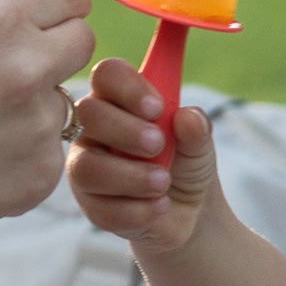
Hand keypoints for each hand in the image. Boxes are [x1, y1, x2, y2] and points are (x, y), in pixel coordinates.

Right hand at [66, 57, 219, 255]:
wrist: (189, 210)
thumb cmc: (185, 162)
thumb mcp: (199, 143)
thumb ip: (196, 129)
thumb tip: (188, 117)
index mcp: (118, 99)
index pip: (107, 74)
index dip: (127, 86)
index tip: (157, 107)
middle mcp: (94, 129)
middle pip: (89, 113)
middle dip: (125, 129)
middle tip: (158, 144)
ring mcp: (86, 166)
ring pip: (87, 167)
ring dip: (130, 175)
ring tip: (163, 182)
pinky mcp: (90, 205)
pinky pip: (100, 208)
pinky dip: (136, 210)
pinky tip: (159, 206)